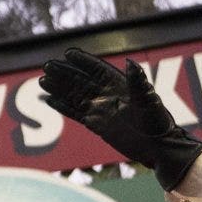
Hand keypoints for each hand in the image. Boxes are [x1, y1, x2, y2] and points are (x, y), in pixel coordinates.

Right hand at [38, 48, 201, 188]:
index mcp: (121, 85)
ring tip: (42, 81)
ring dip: (59, 88)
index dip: (83, 61)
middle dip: (64, 73)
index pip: (97, 69)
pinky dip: (63, 107)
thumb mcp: (149, 100)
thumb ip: (138, 82)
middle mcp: (108, 95)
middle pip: (81, 81)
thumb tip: (130, 63)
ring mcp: (101, 110)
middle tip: (47, 66)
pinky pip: (75, 113)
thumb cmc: (159, 122)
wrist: (159, 148)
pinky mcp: (96, 125)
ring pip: (74, 96)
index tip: (68, 53)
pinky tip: (50, 100)